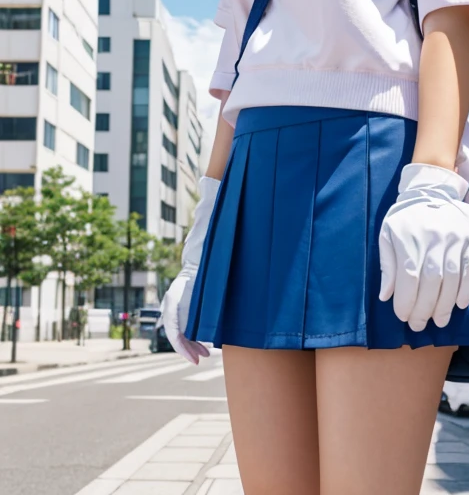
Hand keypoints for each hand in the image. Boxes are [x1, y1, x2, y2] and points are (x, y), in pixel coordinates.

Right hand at [160, 175, 219, 363]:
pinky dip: (198, 335)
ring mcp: (190, 293)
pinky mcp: (200, 296)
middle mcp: (184, 287)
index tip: (189, 345)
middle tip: (199, 359)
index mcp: (188, 276)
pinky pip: (193, 321)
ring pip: (182, 325)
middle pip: (174, 321)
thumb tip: (211, 181)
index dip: (178, 330)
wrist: (223, 229)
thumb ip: (213, 202)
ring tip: (203, 357)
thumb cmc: (220, 223)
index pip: (173, 308)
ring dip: (190, 343)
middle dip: (182, 342)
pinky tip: (210, 344)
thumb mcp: (216, 217)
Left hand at [378, 162, 468, 331]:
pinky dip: (467, 290)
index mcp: (409, 236)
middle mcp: (433, 236)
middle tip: (420, 325)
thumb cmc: (406, 219)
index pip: (409, 276)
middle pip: (431, 281)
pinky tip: (460, 305)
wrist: (432, 190)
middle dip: (425, 309)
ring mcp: (455, 237)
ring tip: (440, 321)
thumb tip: (386, 296)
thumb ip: (387, 265)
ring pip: (452, 278)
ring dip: (446, 305)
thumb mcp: (388, 234)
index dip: (407, 301)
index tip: (404, 317)